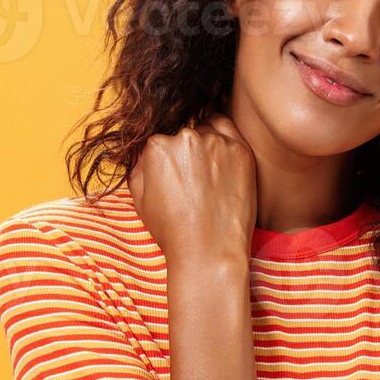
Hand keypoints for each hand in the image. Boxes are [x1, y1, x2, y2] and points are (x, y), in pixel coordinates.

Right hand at [127, 114, 256, 266]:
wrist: (209, 249)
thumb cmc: (173, 229)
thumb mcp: (139, 198)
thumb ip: (138, 166)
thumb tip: (144, 151)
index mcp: (156, 147)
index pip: (161, 142)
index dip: (168, 162)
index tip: (176, 179)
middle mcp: (185, 138)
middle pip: (184, 136)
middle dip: (187, 153)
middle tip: (195, 181)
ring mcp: (216, 142)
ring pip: (207, 131)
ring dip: (207, 145)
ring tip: (211, 176)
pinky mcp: (241, 150)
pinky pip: (229, 130)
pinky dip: (225, 139)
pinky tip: (224, 160)